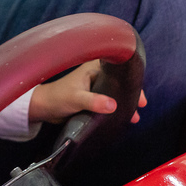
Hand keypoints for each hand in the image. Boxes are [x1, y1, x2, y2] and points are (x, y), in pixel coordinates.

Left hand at [28, 61, 146, 124]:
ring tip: (134, 117)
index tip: (139, 93)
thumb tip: (113, 105)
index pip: (118, 69)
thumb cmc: (57, 98)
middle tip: (141, 106)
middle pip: (120, 82)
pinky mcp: (93, 98)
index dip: (131, 79)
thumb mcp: (76, 99)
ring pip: (116, 93)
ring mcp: (96, 86)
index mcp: (93, 67)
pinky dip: (118, 108)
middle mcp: (97, 74)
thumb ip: (94, 101)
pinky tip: (124, 118)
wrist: (45, 109)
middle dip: (132, 94)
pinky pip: (110, 101)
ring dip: (125, 103)